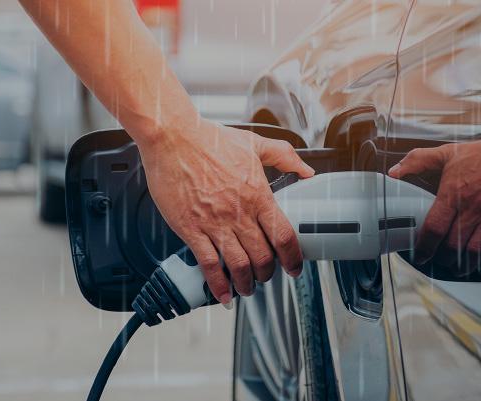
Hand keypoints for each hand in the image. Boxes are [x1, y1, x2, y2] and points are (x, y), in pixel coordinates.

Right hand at [139, 120, 314, 304]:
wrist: (173, 137)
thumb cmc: (209, 140)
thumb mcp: (255, 143)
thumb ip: (286, 156)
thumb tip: (306, 170)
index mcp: (258, 195)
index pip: (284, 235)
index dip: (293, 257)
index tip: (294, 267)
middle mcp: (239, 213)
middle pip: (263, 256)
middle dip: (268, 274)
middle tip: (265, 277)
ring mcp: (214, 223)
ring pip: (239, 266)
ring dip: (246, 283)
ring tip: (245, 289)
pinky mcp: (190, 228)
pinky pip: (208, 264)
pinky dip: (217, 284)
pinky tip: (221, 293)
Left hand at [388, 133, 480, 284]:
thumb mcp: (448, 152)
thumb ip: (418, 160)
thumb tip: (394, 170)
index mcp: (453, 195)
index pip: (434, 228)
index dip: (424, 246)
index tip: (420, 255)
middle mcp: (472, 210)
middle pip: (452, 245)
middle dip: (443, 258)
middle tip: (440, 261)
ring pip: (474, 252)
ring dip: (463, 265)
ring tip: (457, 268)